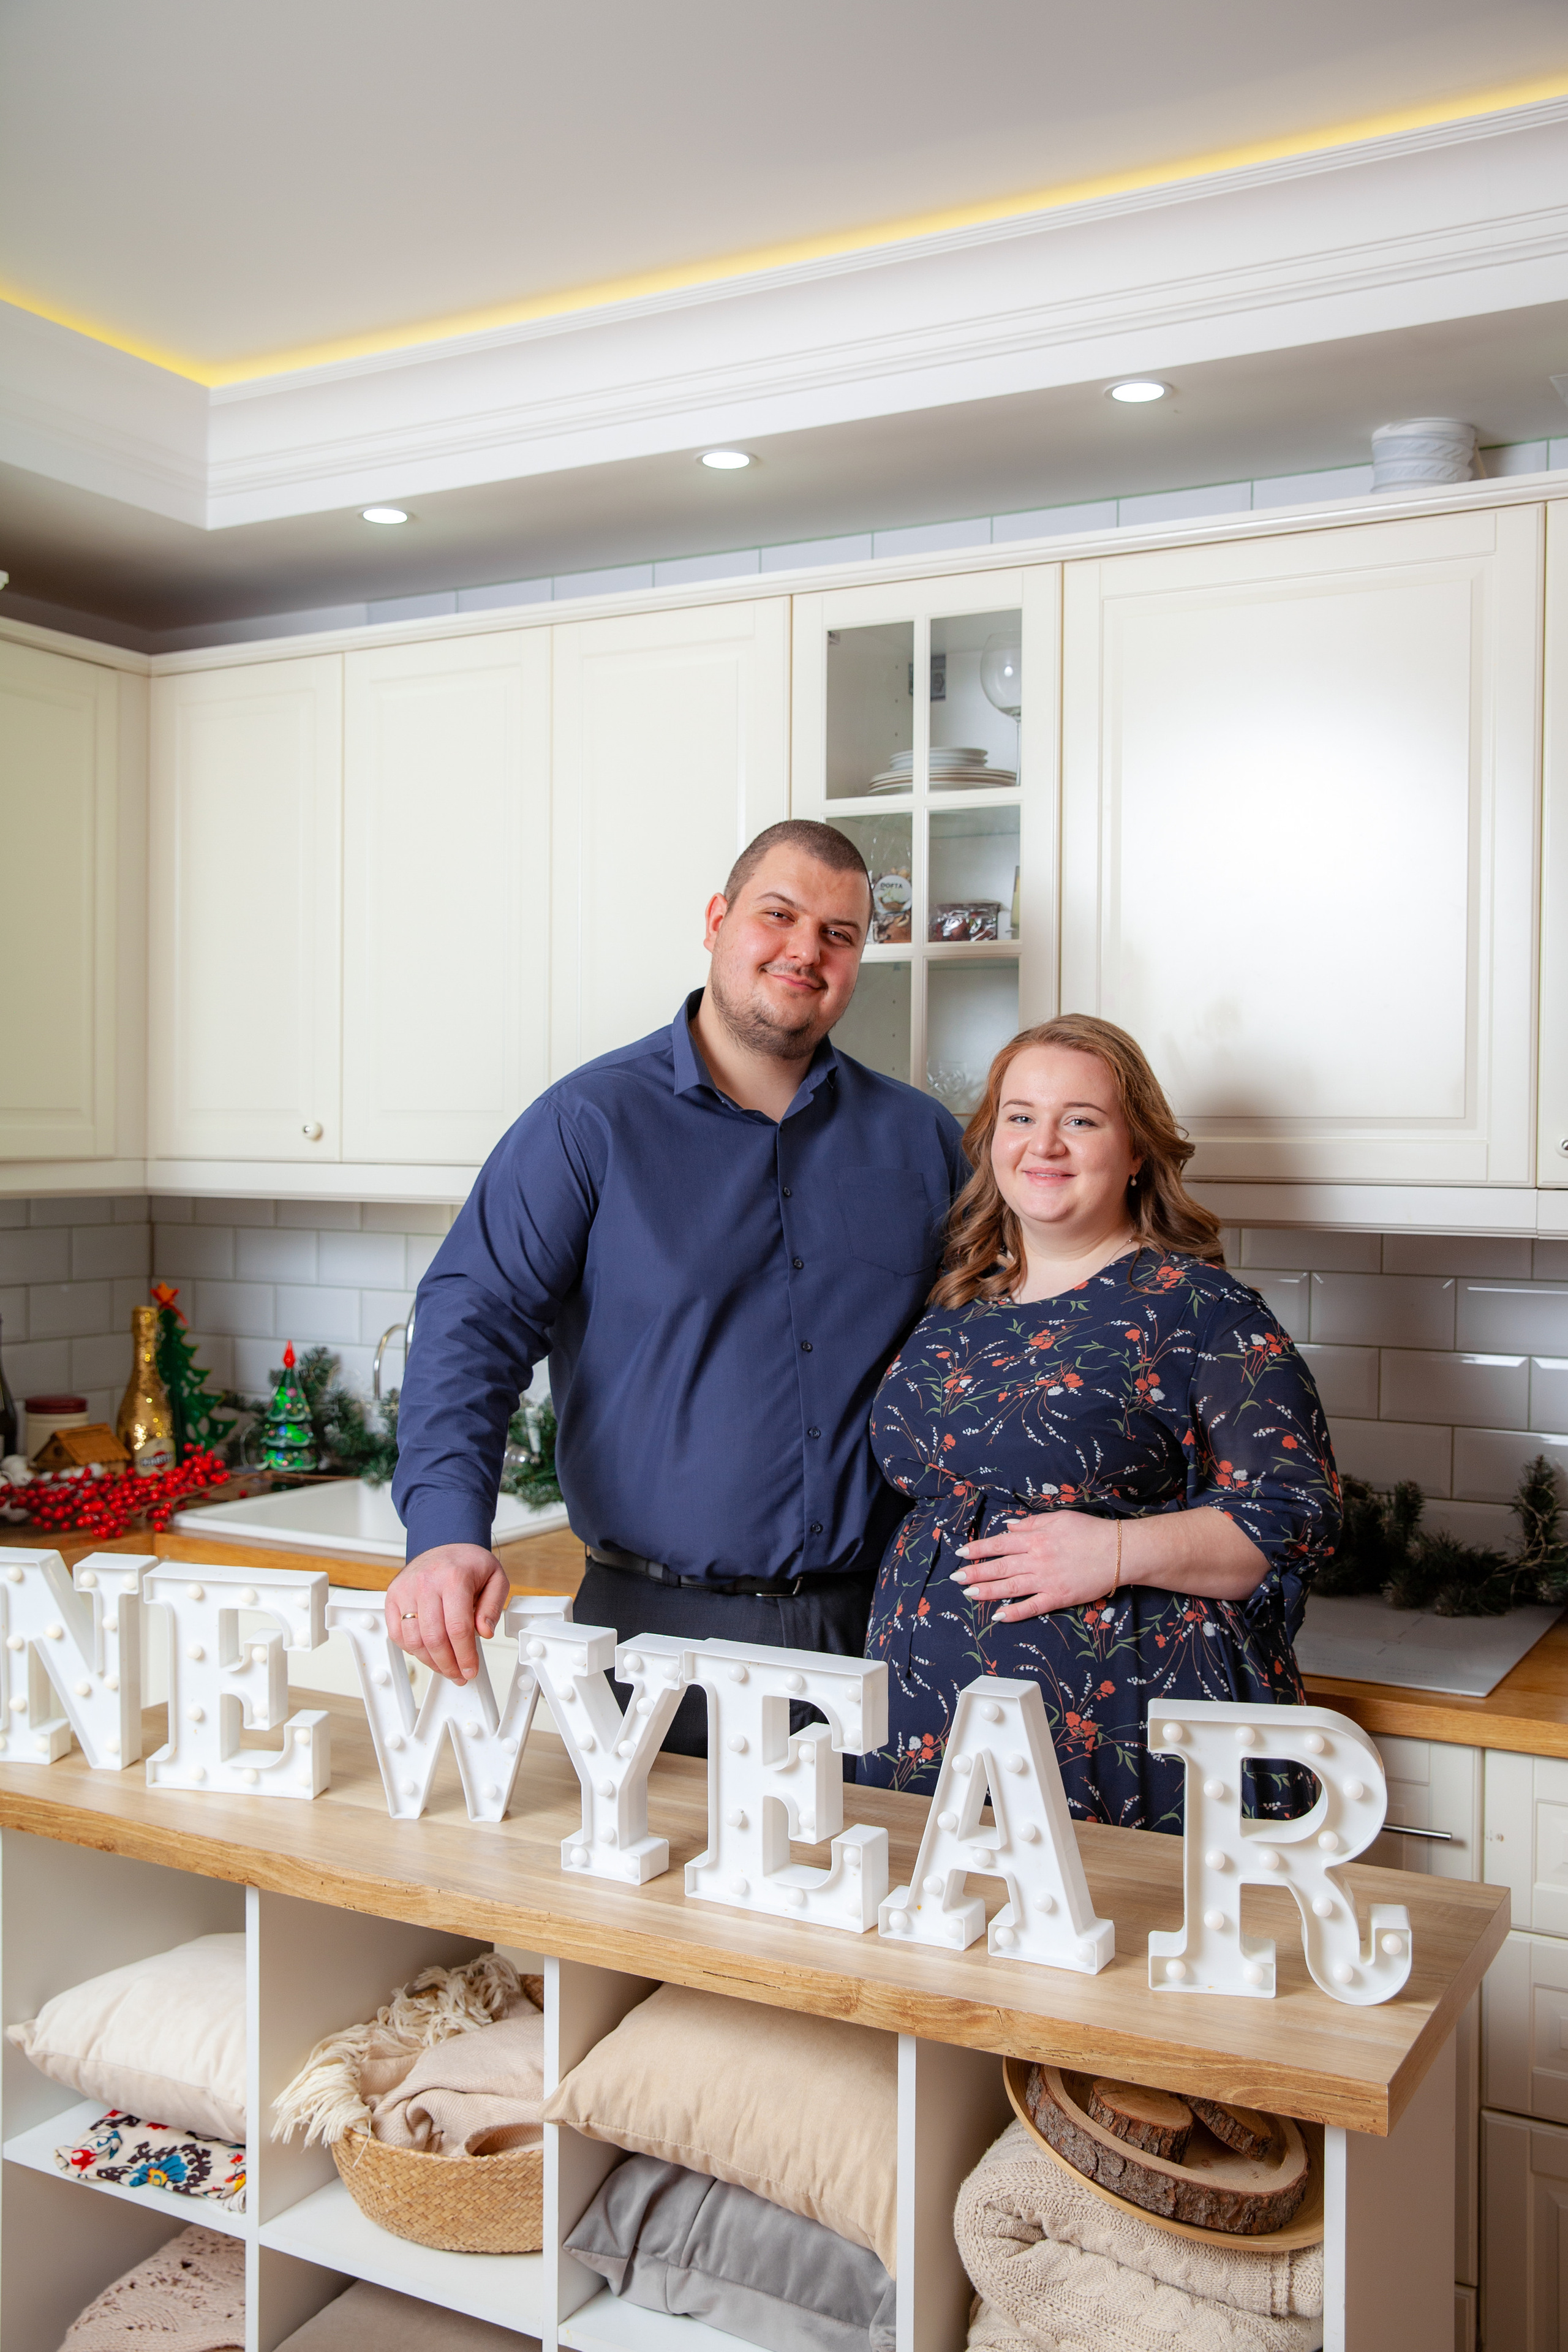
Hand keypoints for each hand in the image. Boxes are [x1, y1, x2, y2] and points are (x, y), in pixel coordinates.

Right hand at [385, 1544, 508, 1682]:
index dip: (465, 1656)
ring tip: (445, 1667)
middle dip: (448, 1664)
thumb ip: (493, 1606)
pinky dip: (411, 1649)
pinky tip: (427, 1653)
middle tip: (459, 1674)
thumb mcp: (495, 1578)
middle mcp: (426, 1583)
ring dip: (430, 1661)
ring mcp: (405, 1590)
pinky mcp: (392, 1596)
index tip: (470, 1669)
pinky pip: (397, 1633)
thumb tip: (485, 1632)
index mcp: (453, 1578)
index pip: (458, 1628)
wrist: (445, 1542)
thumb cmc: (469, 1563)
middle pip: (434, 1638)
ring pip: (413, 1640)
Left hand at [951, 1511, 1117, 1621]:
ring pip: (1010, 1588)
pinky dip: (1014, 1613)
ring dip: (987, 1591)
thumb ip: (1032, 1523)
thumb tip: (1010, 1527)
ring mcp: (1046, 1580)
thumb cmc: (1091, 1532)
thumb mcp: (1059, 1518)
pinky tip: (998, 1616)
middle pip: (999, 1567)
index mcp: (1036, 1538)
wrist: (1119, 1552)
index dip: (979, 1549)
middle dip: (975, 1572)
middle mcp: (1037, 1559)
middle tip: (956, 1578)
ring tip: (969, 1593)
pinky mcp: (1058, 1598)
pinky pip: (1032, 1607)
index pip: (1000, 1544)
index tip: (962, 1553)